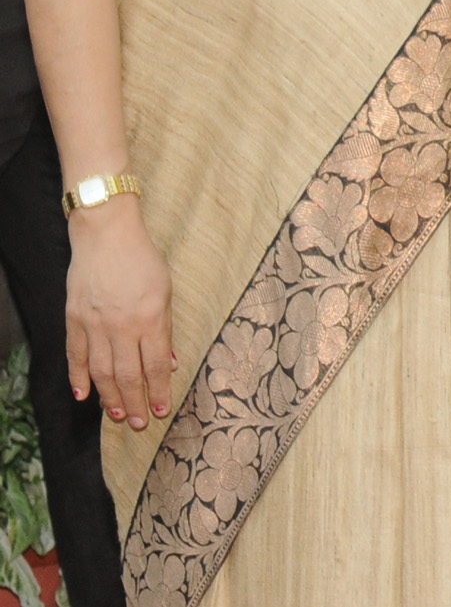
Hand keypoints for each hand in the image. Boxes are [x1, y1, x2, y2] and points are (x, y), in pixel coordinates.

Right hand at [66, 197, 172, 430]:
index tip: (161, 410)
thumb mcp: (166, 290)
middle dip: (135, 403)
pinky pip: (76, 356)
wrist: (106, 235)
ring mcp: (95, 324)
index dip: (158, 391)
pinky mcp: (74, 320)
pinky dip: (79, 378)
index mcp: (151, 317)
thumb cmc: (143, 260)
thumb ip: (164, 329)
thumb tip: (166, 364)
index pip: (154, 365)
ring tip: (118, 416)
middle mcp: (122, 325)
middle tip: (139, 424)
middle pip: (128, 375)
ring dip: (110, 398)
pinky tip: (84, 395)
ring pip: (101, 372)